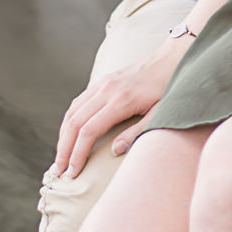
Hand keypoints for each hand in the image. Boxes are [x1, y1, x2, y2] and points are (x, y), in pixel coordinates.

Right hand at [52, 34, 186, 176]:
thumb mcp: (161, 112)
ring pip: (72, 113)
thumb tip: (114, 150)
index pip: (89, 131)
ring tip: (60, 158)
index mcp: (121, 101)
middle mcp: (106, 91)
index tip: (72, 173)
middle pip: (74, 123)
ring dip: (63, 137)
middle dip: (64, 150)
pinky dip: (69, 121)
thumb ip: (138, 131)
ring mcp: (102, 84)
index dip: (77, 154)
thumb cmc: (171, 87)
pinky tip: (68, 135)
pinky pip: (78, 103)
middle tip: (58, 172)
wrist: (173, 57)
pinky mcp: (102, 81)